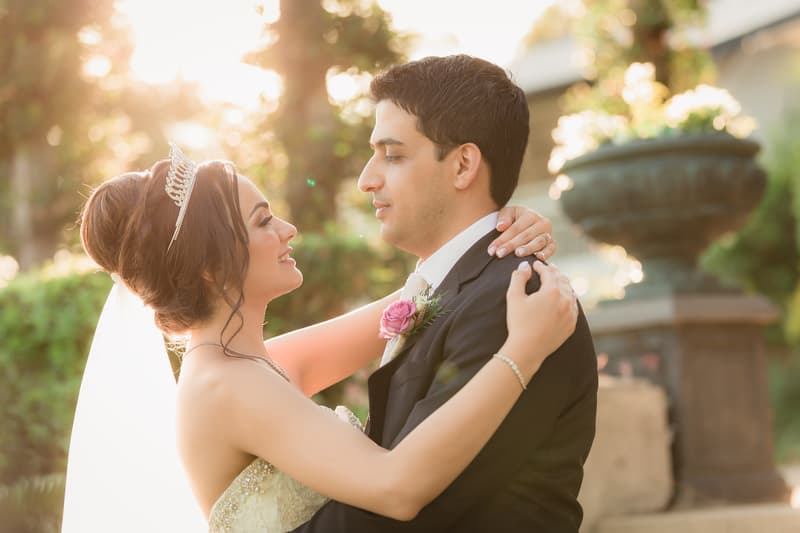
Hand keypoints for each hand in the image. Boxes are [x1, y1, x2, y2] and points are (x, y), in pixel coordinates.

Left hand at [490, 206, 555, 260]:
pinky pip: (551, 249)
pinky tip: (538, 258)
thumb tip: (500, 227)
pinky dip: (546, 253)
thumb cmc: (515, 219)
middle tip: (500, 254)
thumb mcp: (508, 213)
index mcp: (531, 215)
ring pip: (538, 242)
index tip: (492, 250)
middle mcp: (542, 223)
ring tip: (517, 254)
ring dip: (528, 249)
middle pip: (525, 236)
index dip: (502, 239)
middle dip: (511, 246)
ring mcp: (548, 233)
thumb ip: (504, 218)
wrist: (527, 223)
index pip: (515, 228)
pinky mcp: (552, 243)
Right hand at [503, 261, 577, 379]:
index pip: (549, 273)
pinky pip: (573, 306)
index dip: (541, 267)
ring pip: (570, 292)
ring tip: (557, 281)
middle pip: (562, 280)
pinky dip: (569, 298)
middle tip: (548, 269)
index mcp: (552, 291)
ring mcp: (571, 313)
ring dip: (563, 284)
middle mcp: (565, 300)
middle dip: (554, 273)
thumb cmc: (518, 323)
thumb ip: (518, 277)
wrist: (527, 350)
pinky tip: (564, 298)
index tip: (535, 265)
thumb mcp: (514, 297)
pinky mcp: (571, 324)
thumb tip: (525, 265)